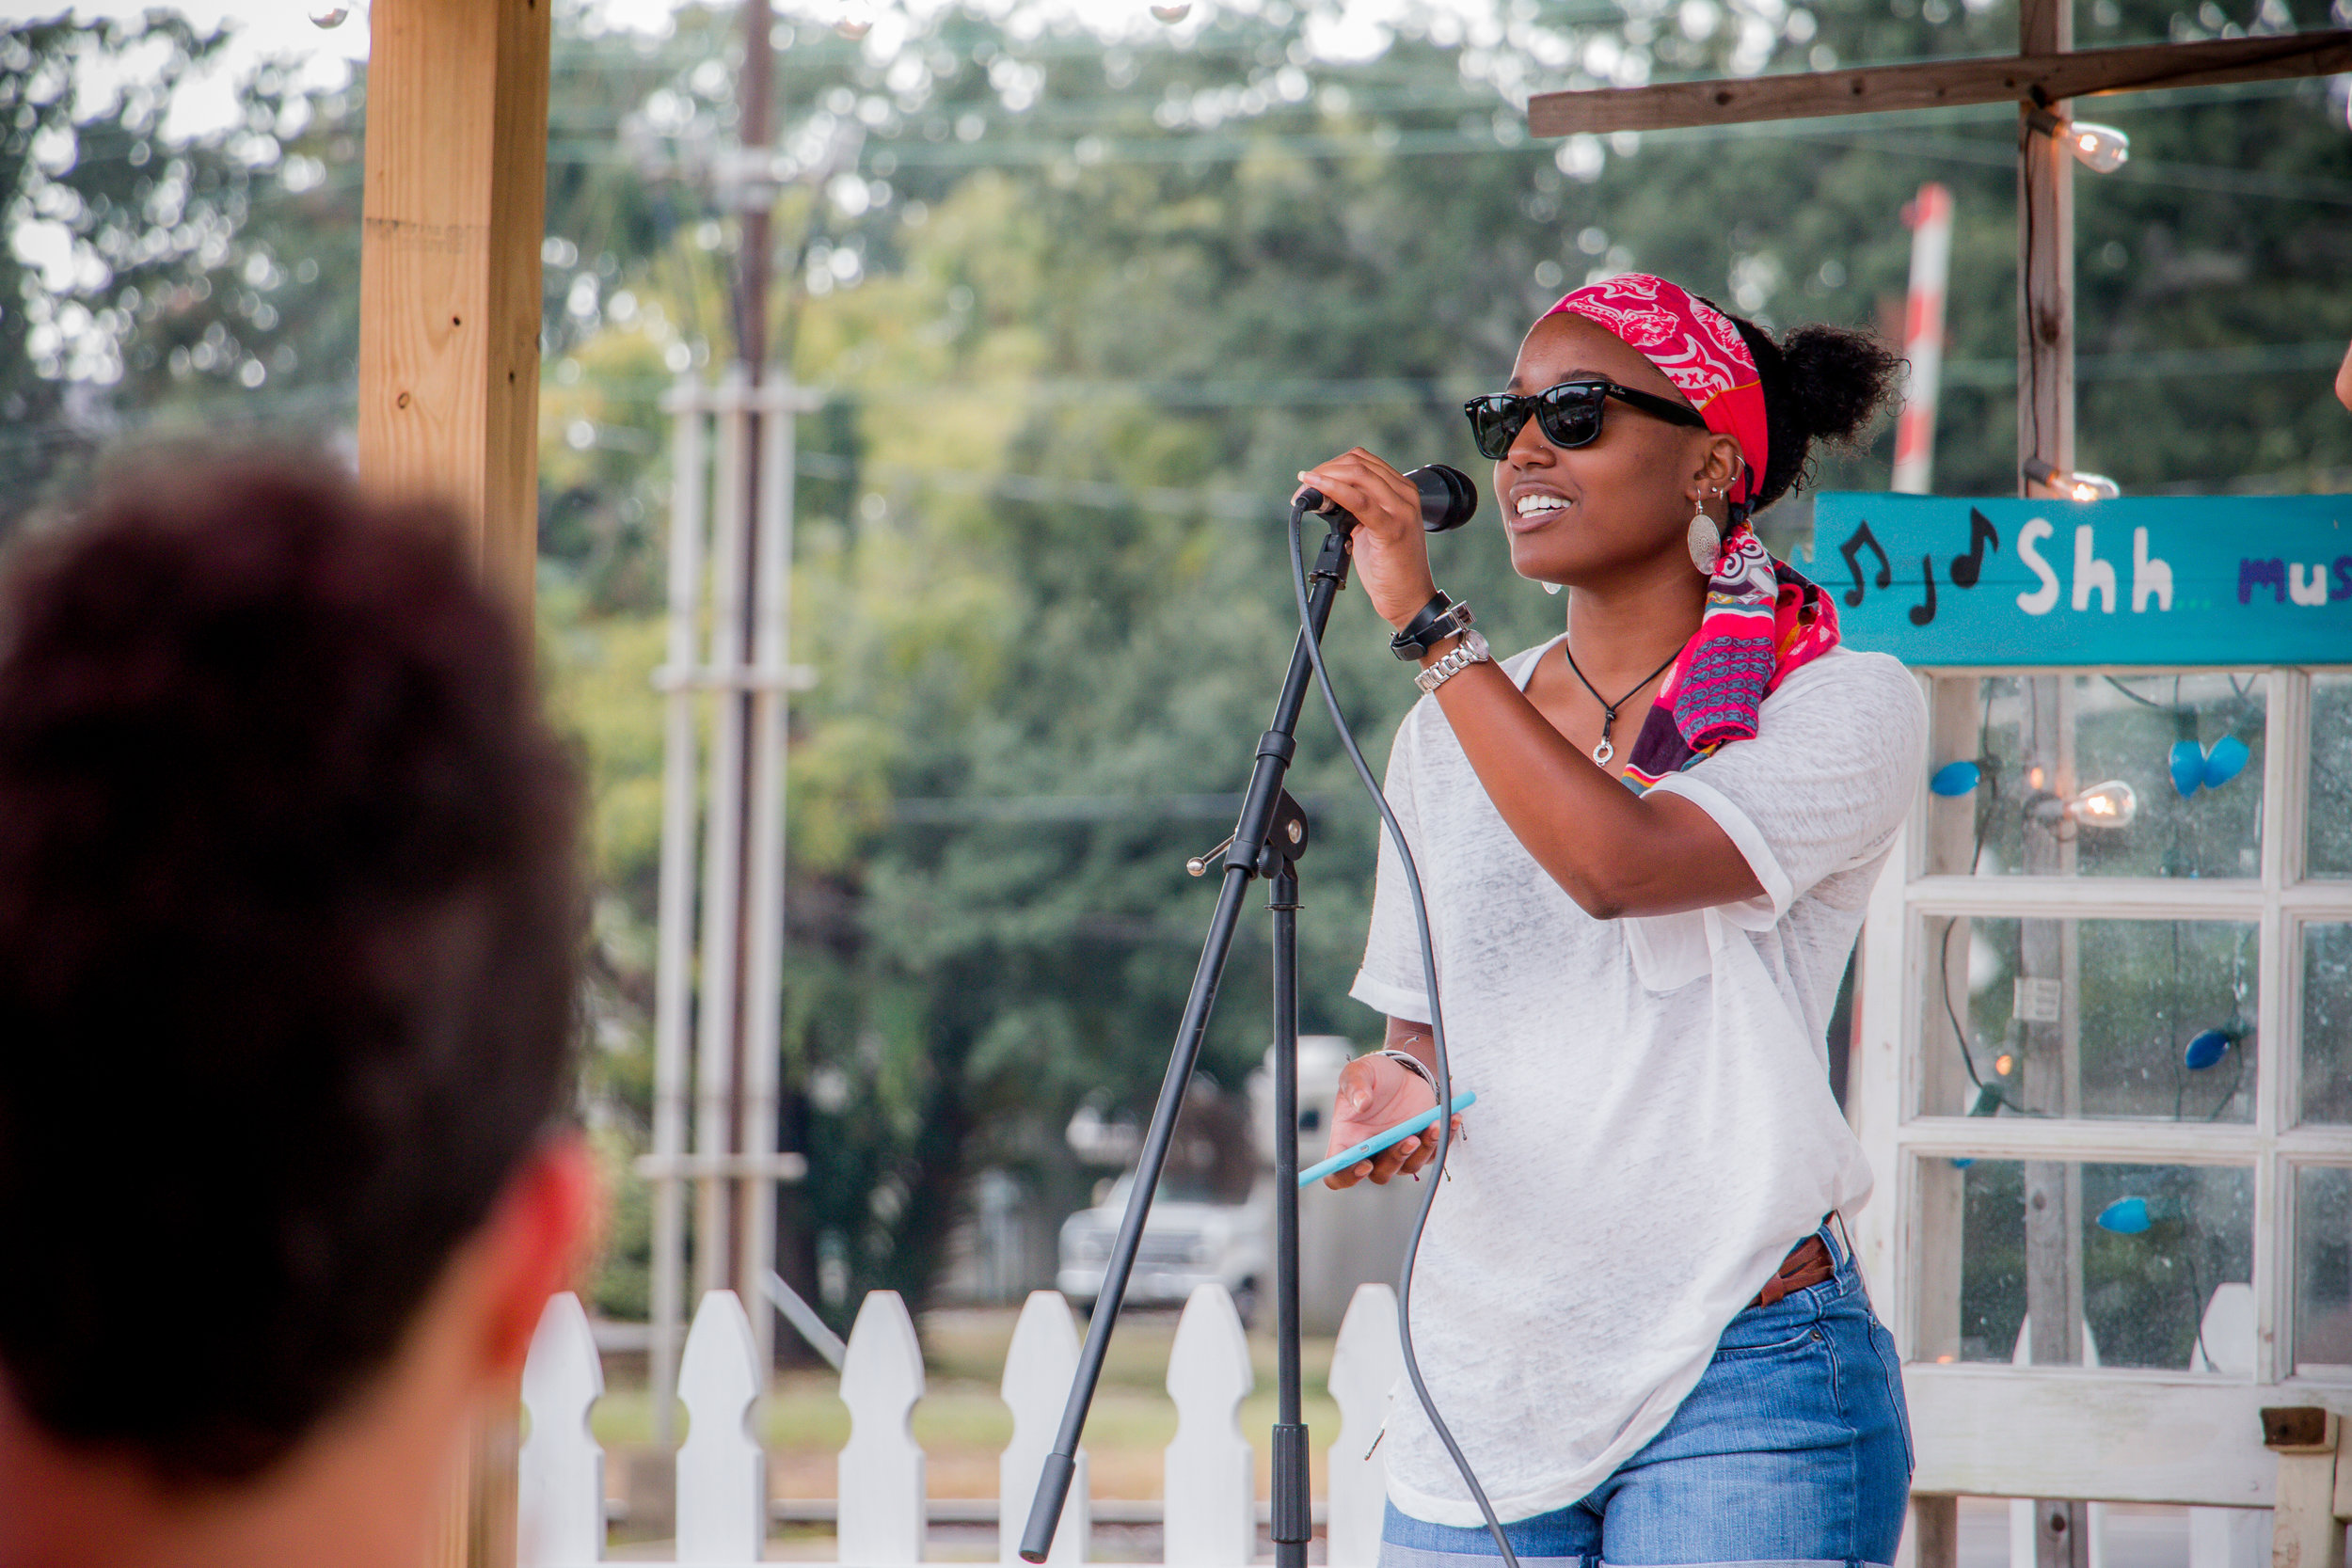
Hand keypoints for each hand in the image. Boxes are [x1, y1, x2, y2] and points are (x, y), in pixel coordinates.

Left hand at [1293, 448, 1438, 631]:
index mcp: (1402, 490)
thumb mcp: (1371, 527)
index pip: (1363, 461)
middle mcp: (1405, 494)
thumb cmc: (1389, 567)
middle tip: (1304, 486)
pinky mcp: (1392, 528)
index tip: (1311, 479)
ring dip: (1324, 478)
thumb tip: (1325, 494)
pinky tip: (1316, 488)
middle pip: (1358, 463)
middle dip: (1324, 470)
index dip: (1332, 465)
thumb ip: (1357, 507)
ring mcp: (1401, 509)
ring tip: (1306, 491)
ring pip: (1358, 475)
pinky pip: (1359, 500)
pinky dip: (1333, 489)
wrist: (1409, 598)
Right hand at [1320, 1054, 1461, 1188]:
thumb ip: (1355, 1085)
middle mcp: (1372, 1152)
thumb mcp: (1359, 1071)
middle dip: (1395, 1160)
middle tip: (1409, 1139)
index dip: (1348, 1176)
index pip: (1338, 1172)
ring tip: (1434, 1125)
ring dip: (1423, 1150)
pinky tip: (1452, 1118)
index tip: (1364, 1165)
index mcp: (1348, 1139)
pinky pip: (1436, 1152)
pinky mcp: (1423, 1145)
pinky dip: (1445, 1138)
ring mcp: (1398, 1151)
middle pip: (1379, 1175)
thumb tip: (1361, 1103)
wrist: (1403, 1071)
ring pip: (1409, 1167)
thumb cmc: (1374, 1075)